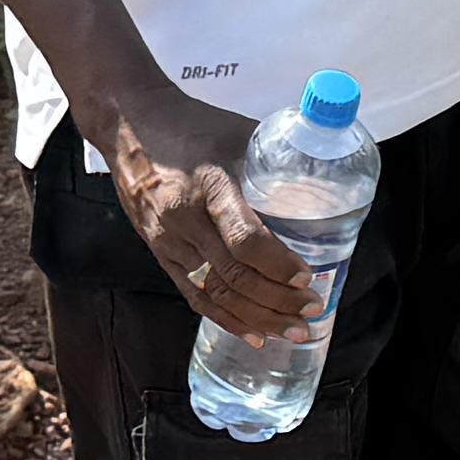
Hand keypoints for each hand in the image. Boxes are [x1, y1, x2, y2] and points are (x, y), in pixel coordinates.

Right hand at [99, 79, 313, 342]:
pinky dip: (226, 319)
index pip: (244, 240)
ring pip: (215, 293)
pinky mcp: (159, 253)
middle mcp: (185, 219)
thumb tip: (328, 186)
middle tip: (311, 310)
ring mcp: (168, 240)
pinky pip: (194, 295)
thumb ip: (277, 163)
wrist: (132, 126)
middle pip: (233, 276)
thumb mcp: (240, 134)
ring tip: (292, 331)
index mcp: (210, 186)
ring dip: (257, 318)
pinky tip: (253, 334)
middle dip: (277, 301)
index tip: (306, 278)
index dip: (277, 266)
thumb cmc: (194, 126)